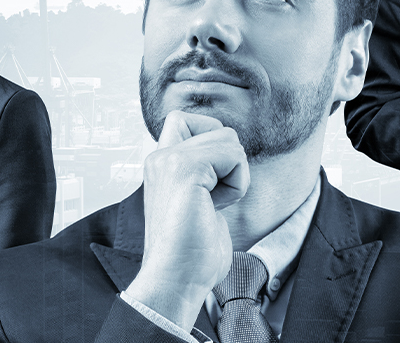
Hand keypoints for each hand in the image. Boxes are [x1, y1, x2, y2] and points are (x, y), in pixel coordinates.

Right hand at [124, 110, 248, 326]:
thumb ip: (205, 173)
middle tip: (212, 198)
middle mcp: (161, 157)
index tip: (210, 179)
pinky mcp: (186, 169)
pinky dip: (238, 183)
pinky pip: (234, 155)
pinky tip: (216, 207)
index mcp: (161, 164)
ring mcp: (171, 160)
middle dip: (230, 163)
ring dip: (235, 175)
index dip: (210, 137)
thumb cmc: (192, 252)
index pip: (184, 119)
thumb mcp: (198, 200)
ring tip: (213, 204)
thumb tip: (233, 155)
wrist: (177, 279)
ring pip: (229, 138)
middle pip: (219, 128)